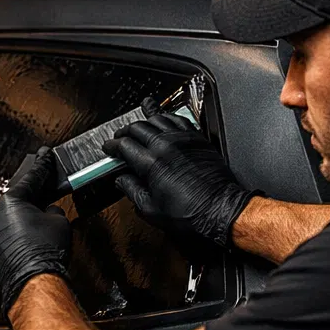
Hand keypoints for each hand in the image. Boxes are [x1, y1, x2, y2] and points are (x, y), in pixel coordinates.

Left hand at [0, 147, 72, 311]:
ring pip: (4, 226)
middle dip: (29, 204)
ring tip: (36, 239)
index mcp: (11, 202)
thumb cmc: (45, 253)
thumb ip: (53, 211)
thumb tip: (48, 213)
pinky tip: (25, 253)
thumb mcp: (61, 223)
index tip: (44, 156)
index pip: (31, 178)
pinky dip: (11, 247)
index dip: (42, 166)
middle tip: (42, 201)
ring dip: (18, 229)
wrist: (32, 284)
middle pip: (13, 204)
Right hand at [101, 112, 251, 249]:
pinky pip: (179, 120)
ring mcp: (183, 139)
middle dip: (125, 131)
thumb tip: (122, 181)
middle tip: (120, 137)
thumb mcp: (151, 209)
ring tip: (138, 121)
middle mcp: (166, 146)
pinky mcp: (197, 139)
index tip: (109, 148)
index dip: (112, 146)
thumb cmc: (191, 213)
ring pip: (158, 119)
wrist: (220, 209)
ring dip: (144, 119)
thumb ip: (132, 190)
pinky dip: (167, 117)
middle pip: (138, 127)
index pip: (124, 145)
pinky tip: (164, 118)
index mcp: (151, 163)